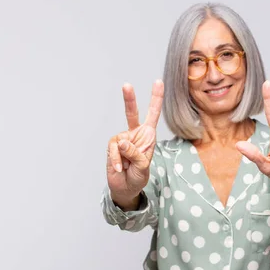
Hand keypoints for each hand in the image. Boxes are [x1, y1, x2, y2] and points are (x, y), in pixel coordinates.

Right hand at [107, 80, 163, 199]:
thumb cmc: (138, 176)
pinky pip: (113, 150)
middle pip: (132, 114)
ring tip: (127, 167)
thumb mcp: (143, 166)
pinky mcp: (111, 146)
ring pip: (121, 142)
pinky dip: (116, 160)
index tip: (158, 81)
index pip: (153, 114)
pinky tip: (120, 168)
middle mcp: (135, 134)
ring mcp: (122, 139)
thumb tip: (121, 141)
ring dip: (125, 157)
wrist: (125, 188)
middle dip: (129, 99)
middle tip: (126, 85)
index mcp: (148, 136)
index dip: (156, 98)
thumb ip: (135, 153)